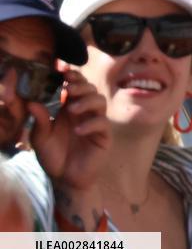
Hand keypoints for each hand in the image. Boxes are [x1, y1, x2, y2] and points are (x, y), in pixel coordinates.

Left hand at [28, 70, 109, 191]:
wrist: (66, 180)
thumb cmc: (53, 157)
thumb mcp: (40, 138)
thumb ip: (39, 120)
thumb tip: (31, 102)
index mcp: (69, 108)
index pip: (73, 85)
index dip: (71, 75)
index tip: (61, 68)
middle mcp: (84, 112)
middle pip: (90, 88)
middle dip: (80, 84)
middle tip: (68, 87)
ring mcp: (95, 122)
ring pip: (99, 101)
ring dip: (86, 101)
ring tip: (72, 109)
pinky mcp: (103, 136)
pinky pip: (102, 123)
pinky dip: (91, 124)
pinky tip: (78, 130)